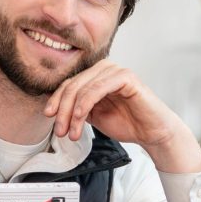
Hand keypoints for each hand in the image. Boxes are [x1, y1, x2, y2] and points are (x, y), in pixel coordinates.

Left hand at [43, 60, 200, 172]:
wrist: (151, 133)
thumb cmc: (127, 123)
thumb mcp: (93, 116)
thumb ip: (77, 108)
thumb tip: (54, 109)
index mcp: (96, 75)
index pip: (69, 84)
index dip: (56, 100)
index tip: (49, 117)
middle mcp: (104, 68)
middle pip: (73, 85)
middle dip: (62, 110)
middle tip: (60, 131)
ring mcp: (115, 71)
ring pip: (82, 88)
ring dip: (72, 113)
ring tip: (71, 132)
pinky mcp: (126, 77)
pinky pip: (97, 88)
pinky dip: (85, 104)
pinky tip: (80, 118)